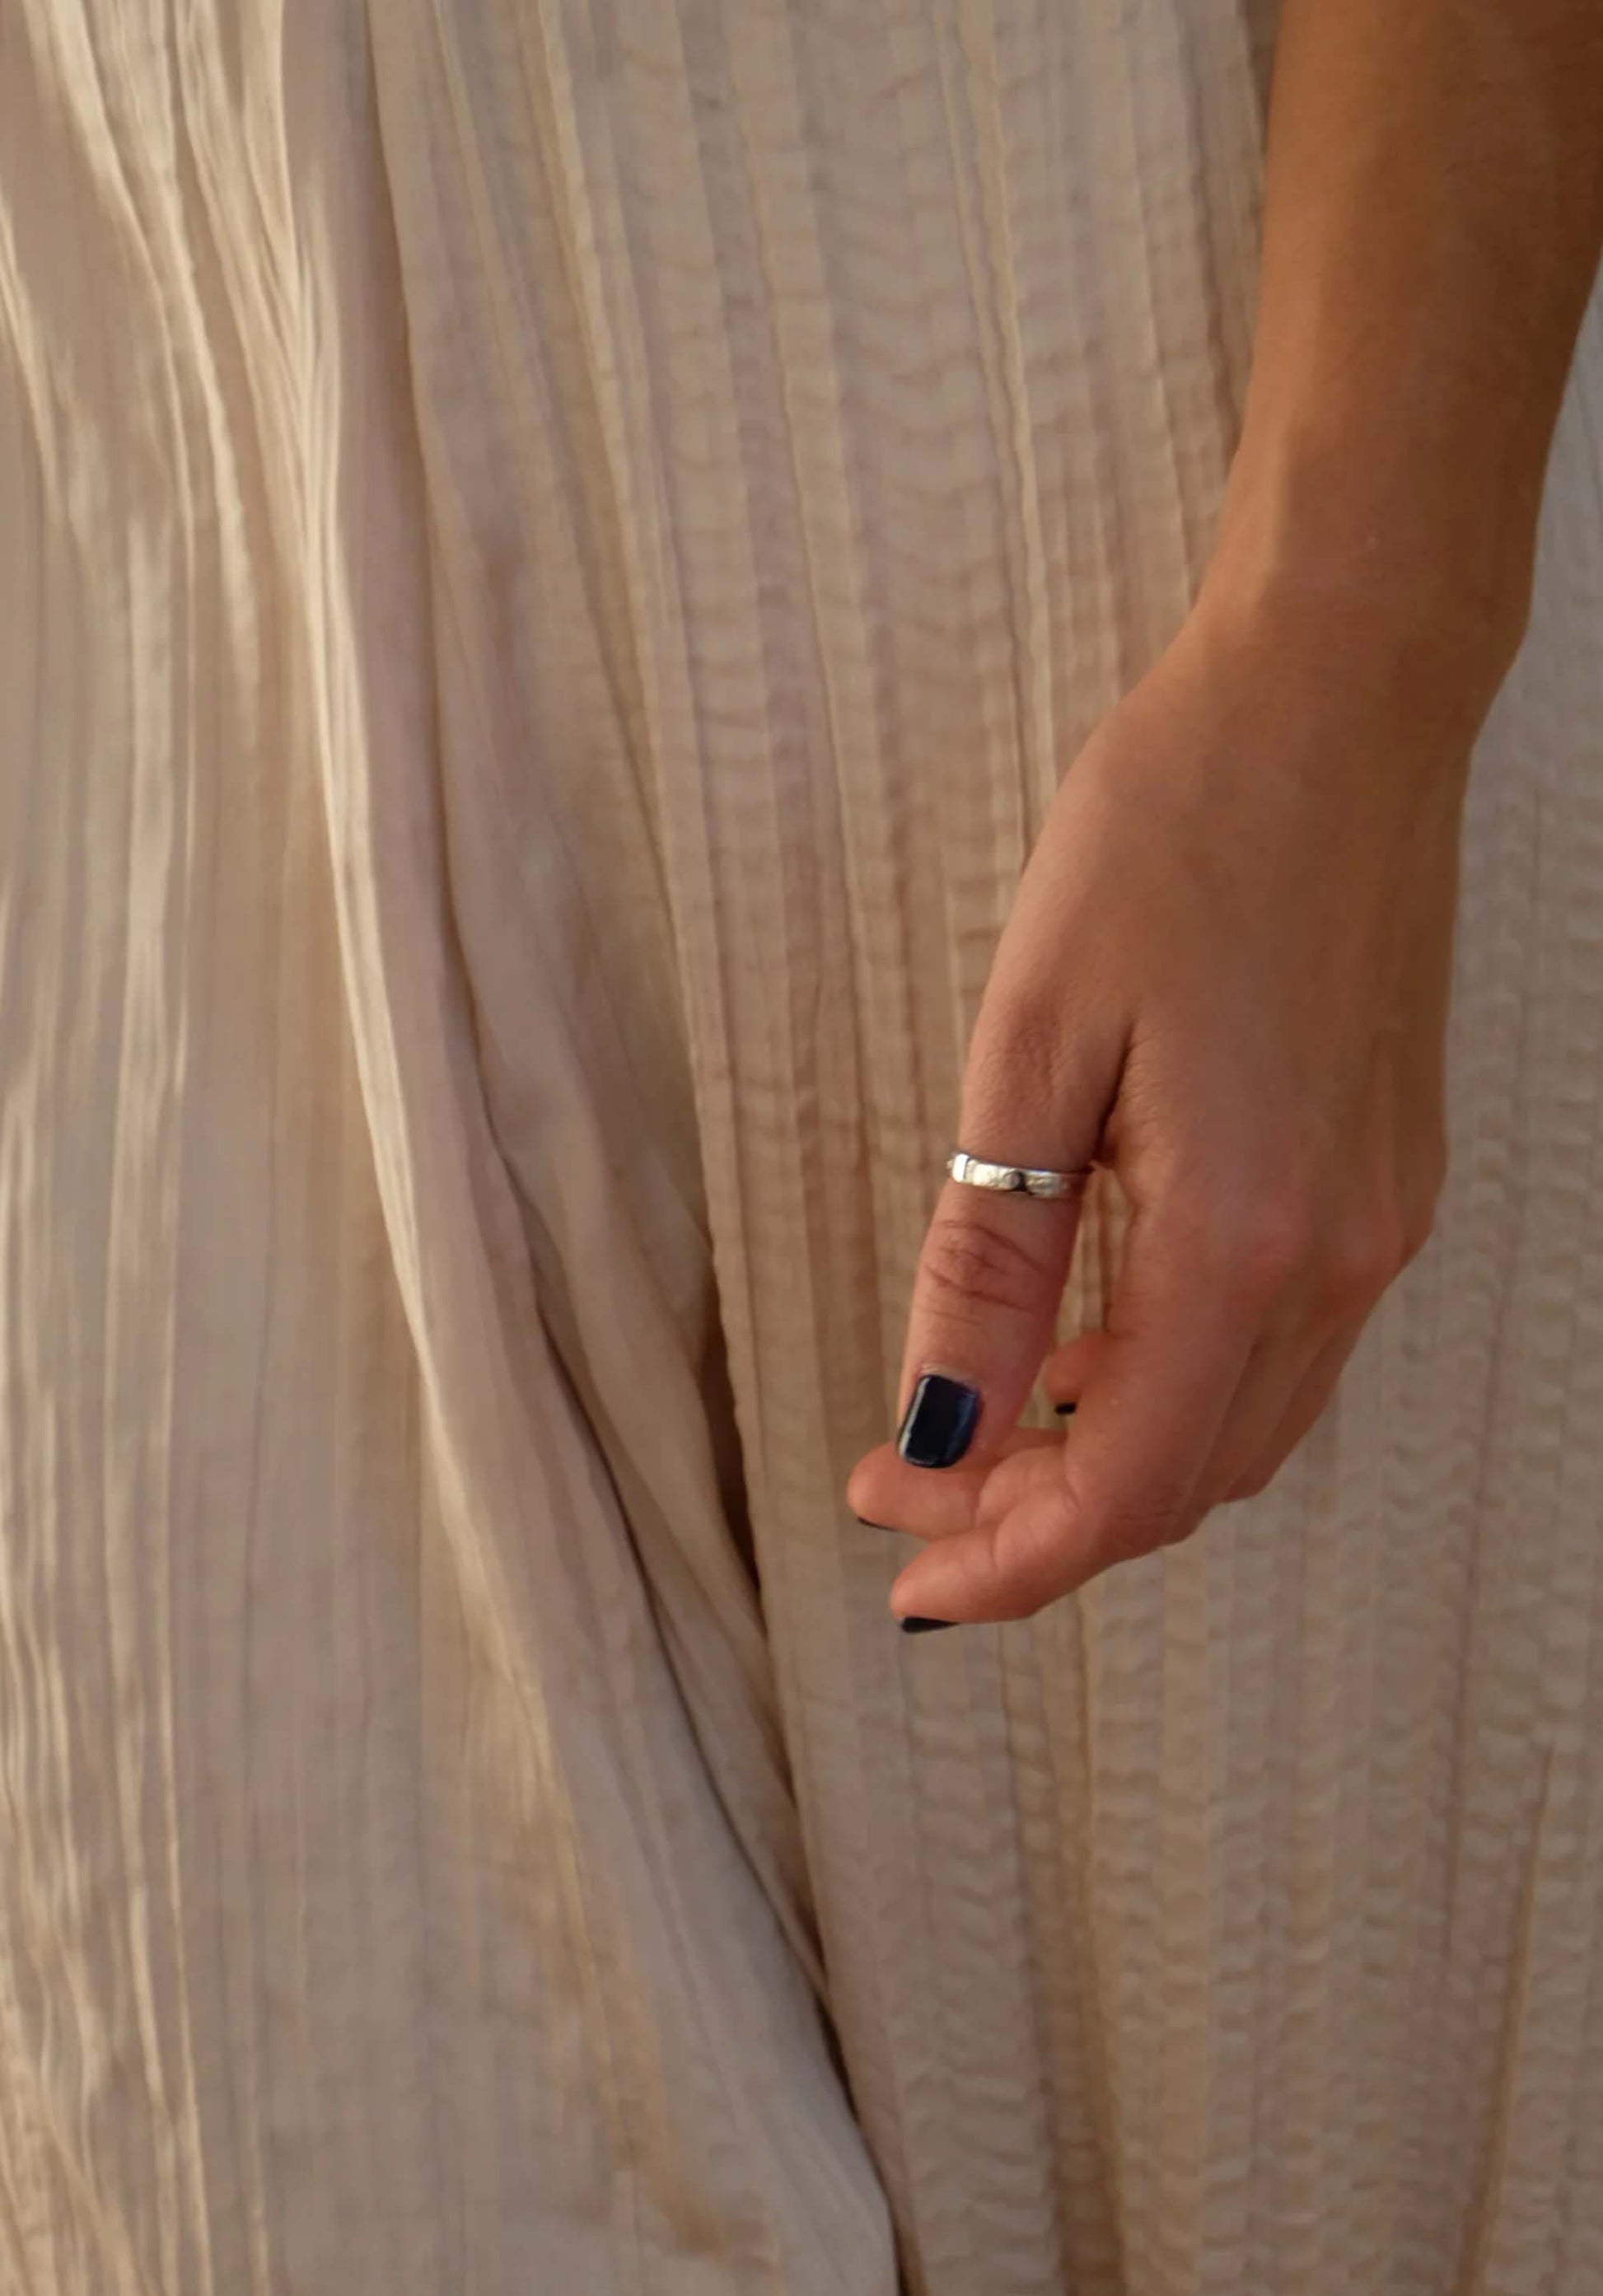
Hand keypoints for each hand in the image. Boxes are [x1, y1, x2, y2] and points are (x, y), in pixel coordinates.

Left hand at [845, 573, 1478, 1627]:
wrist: (1341, 701)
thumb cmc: (1176, 835)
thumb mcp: (1034, 1045)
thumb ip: (989, 1263)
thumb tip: (937, 1430)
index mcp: (1243, 1238)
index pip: (1126, 1488)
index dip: (1009, 1560)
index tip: (904, 1576)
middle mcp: (1336, 1261)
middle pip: (1188, 1484)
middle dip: (1040, 1520)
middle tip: (904, 1490)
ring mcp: (1379, 1225)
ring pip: (1240, 1430)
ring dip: (1109, 1463)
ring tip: (978, 1428)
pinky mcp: (1385, 1181)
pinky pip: (1277, 1349)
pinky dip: (1174, 1387)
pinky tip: (1088, 1340)